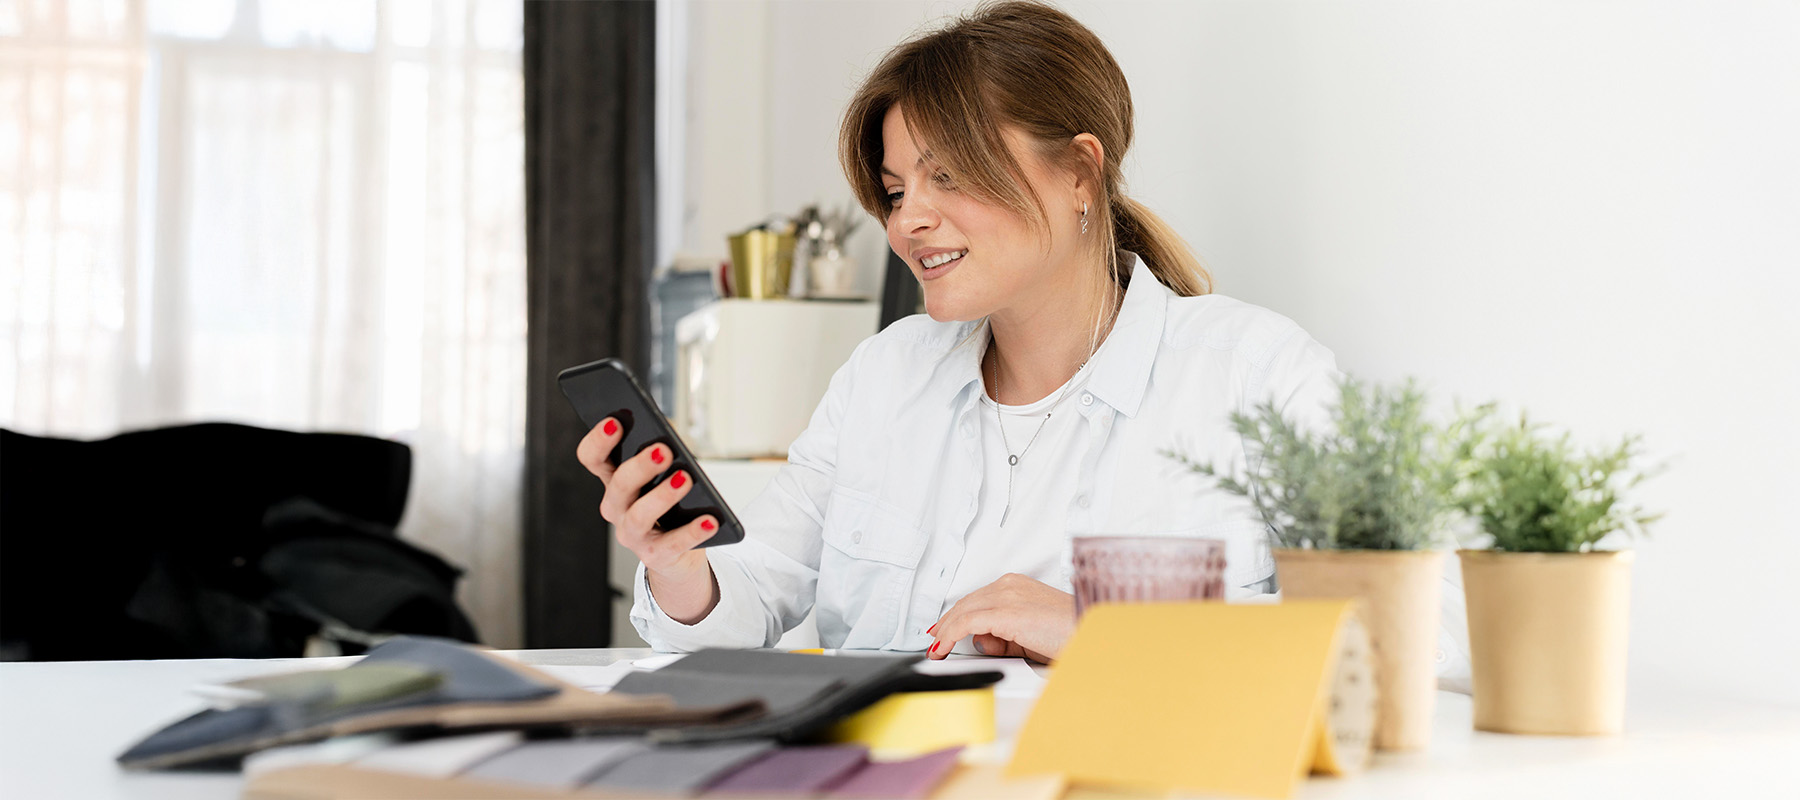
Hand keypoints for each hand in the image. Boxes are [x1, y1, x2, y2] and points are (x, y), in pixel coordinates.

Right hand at [576, 417, 717, 621]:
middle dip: (640, 466)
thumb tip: (670, 432)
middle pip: (619, 485)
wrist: (678, 555)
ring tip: (684, 479)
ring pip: (639, 516)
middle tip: (663, 450)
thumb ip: (663, 448)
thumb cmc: (669, 506)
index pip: (593, 459)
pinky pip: (673, 544)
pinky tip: (710, 520)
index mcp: (613, 482)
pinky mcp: (655, 556)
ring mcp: (632, 535)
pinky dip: (692, 532)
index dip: (598, 441)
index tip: (614, 422)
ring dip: (662, 496)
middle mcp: (616, 508)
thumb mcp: (664, 473)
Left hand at [925, 573, 1075, 663]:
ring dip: (946, 632)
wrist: (1089, 634)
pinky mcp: (1006, 613)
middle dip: (946, 624)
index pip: (976, 599)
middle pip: (965, 604)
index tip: (943, 629)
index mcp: (1016, 585)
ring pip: (963, 612)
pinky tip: (943, 647)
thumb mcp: (1027, 635)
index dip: (955, 616)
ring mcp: (1007, 597)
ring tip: (937, 649)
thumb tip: (981, 641)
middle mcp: (1009, 586)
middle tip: (934, 641)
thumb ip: (1003, 636)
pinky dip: (950, 635)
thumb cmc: (1067, 635)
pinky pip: (968, 623)